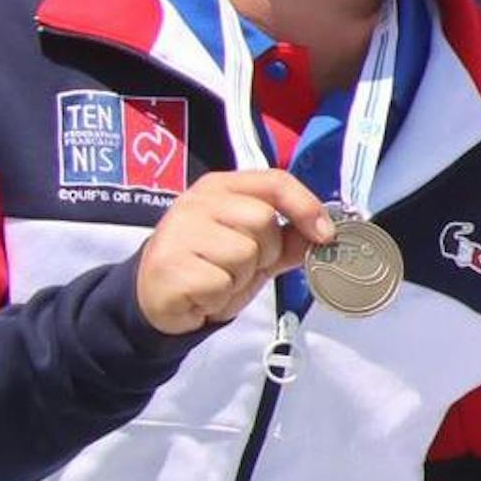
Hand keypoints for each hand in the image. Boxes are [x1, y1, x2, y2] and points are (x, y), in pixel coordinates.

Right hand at [134, 170, 330, 335]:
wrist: (154, 299)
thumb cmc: (210, 268)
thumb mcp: (255, 250)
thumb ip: (289, 239)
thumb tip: (326, 234)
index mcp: (220, 187)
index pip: (274, 182)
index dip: (306, 206)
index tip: (324, 235)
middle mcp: (196, 202)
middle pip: (263, 221)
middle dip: (264, 254)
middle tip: (238, 267)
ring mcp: (178, 231)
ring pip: (244, 254)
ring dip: (240, 279)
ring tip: (217, 280)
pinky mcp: (169, 265)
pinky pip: (221, 283)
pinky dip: (219, 297)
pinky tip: (202, 295)